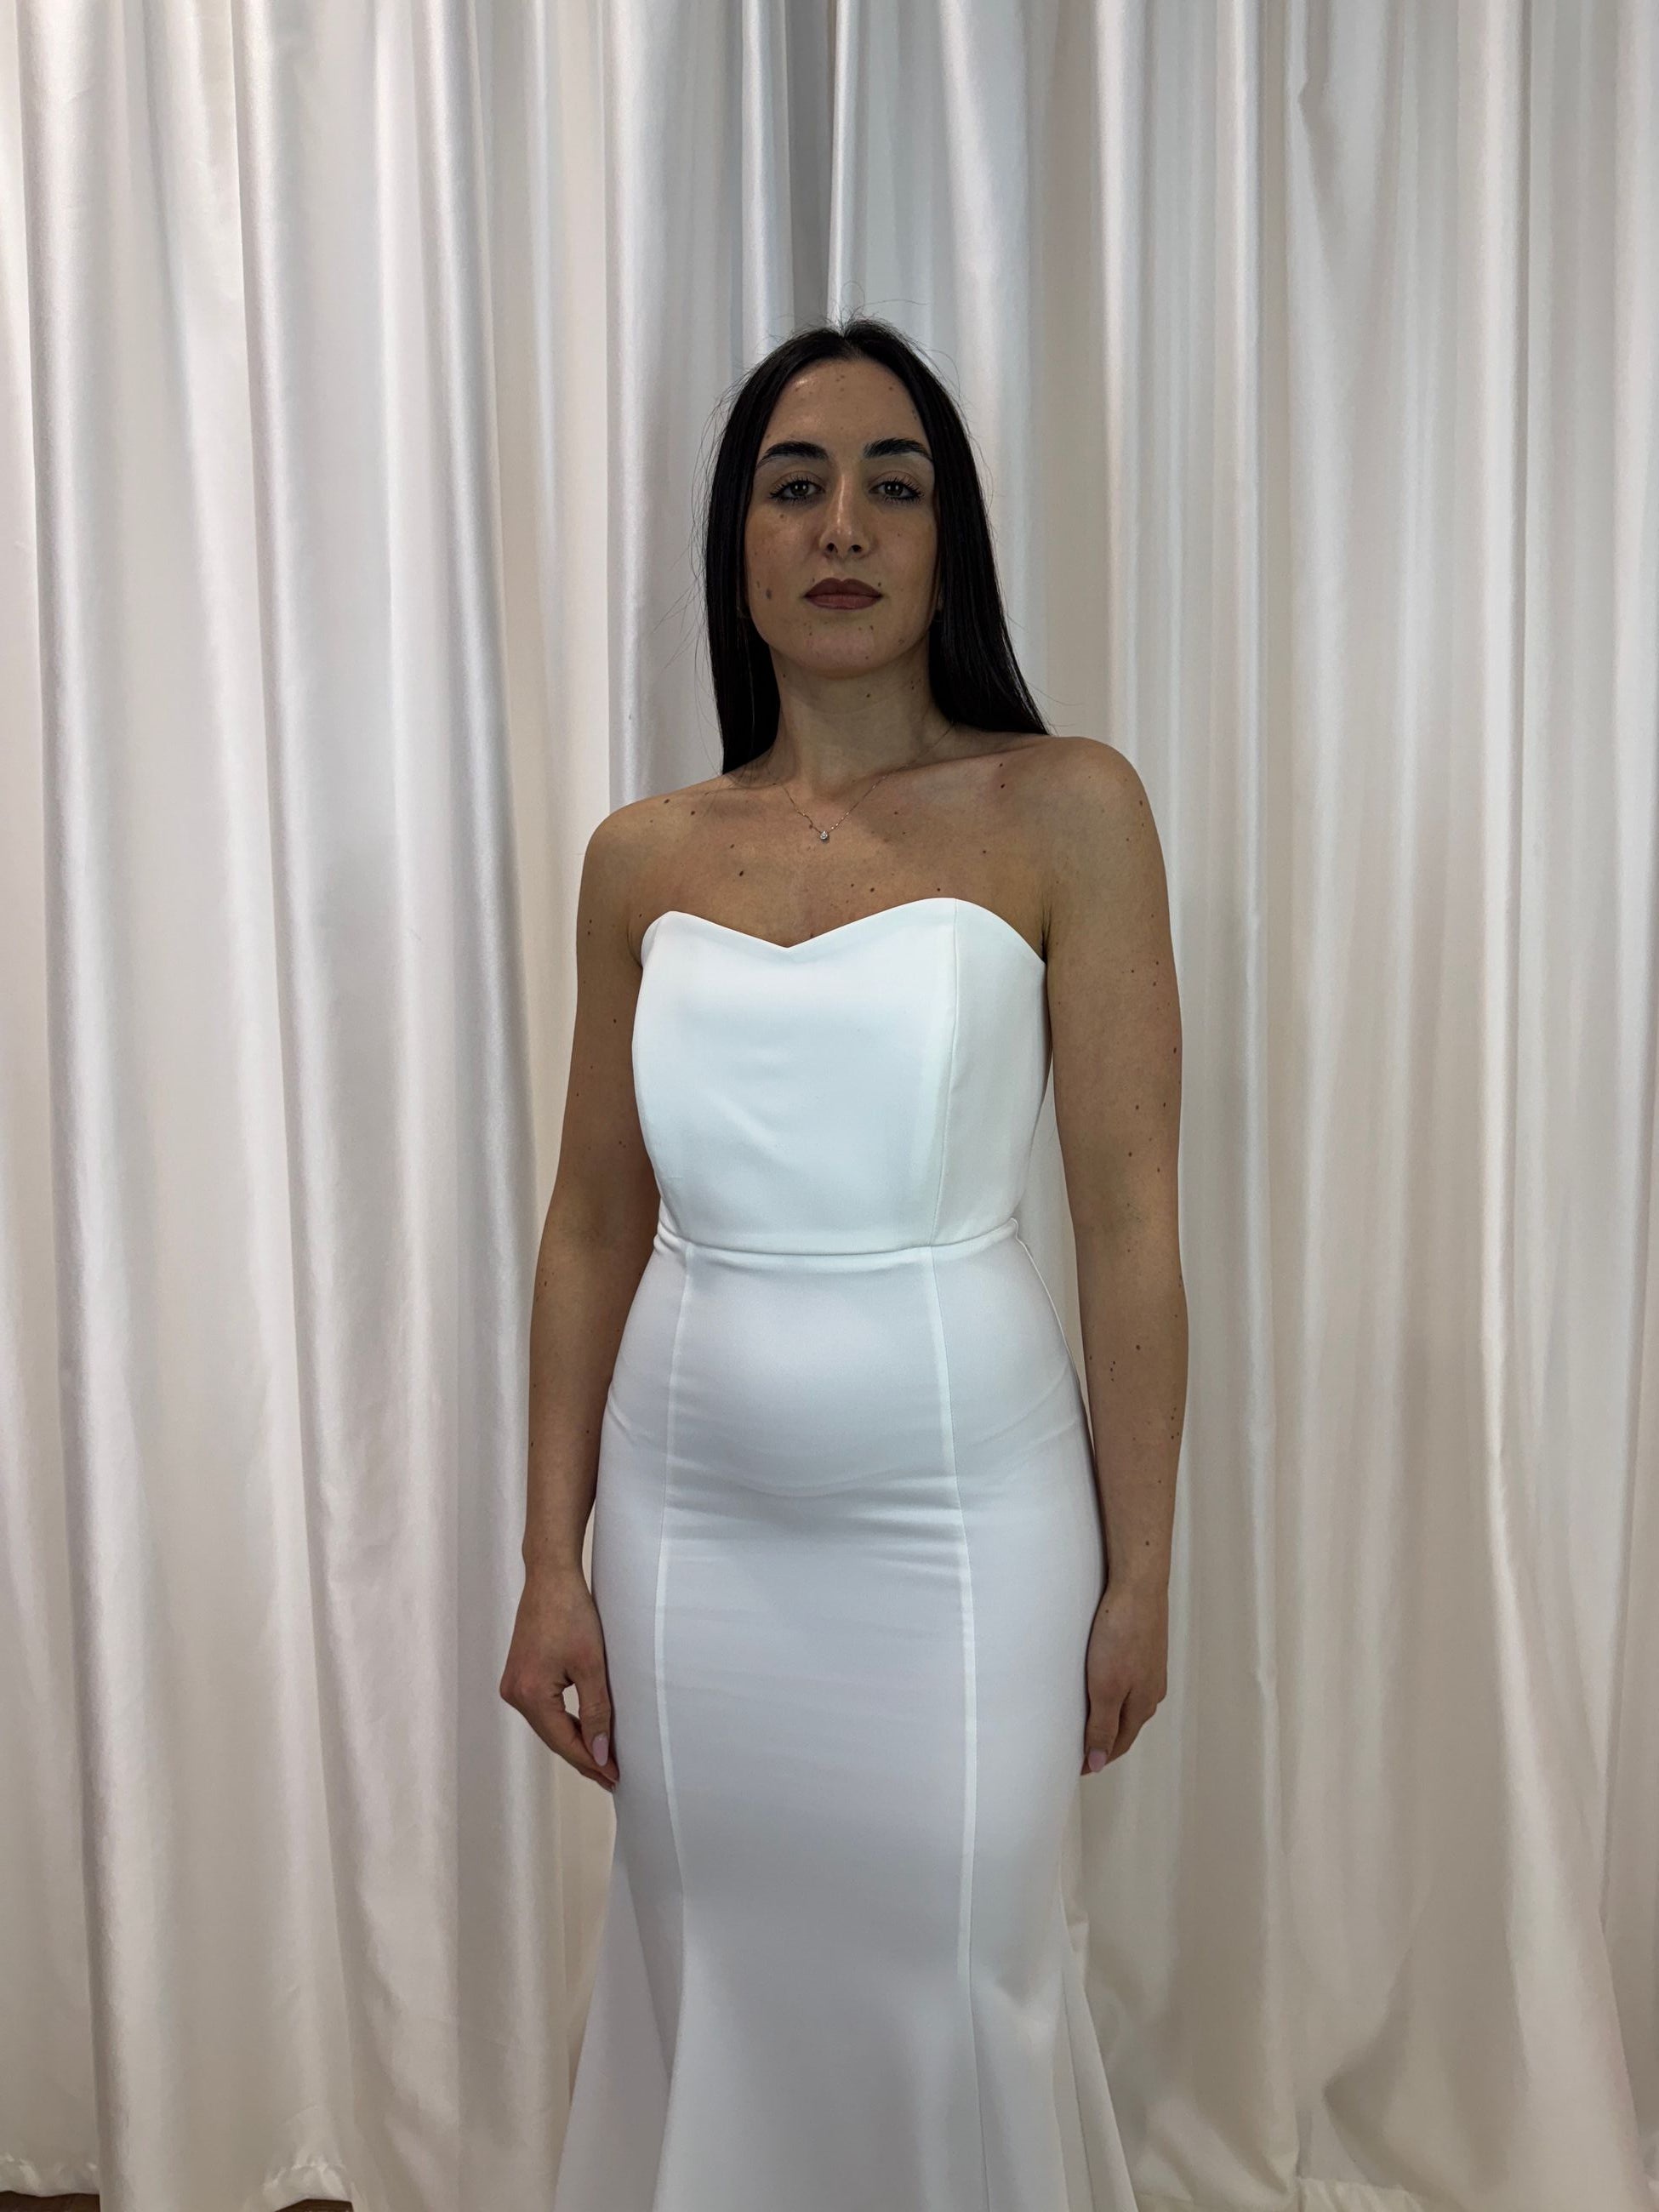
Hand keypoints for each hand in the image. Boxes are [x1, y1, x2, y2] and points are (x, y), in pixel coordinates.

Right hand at [500, 1565, 617, 1792]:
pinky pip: (544, 1709)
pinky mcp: (520, 1674)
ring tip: (603, 1757)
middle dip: (583, 1755)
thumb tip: (599, 1754)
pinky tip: (585, 1729)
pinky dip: (565, 1721)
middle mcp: (514, 1694)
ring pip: (548, 1725)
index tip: (615, 1777)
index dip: (591, 1762)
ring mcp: (514, 1684)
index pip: (564, 1741)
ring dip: (575, 1739)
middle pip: (553, 1737)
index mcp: (529, 1694)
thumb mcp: (591, 1666)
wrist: (551, 1577)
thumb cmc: (572, 1613)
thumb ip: (596, 1712)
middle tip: (613, 1775)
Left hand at [1080, 1575, 1167, 1774]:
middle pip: (1125, 1726)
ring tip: (1085, 1721)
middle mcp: (1151, 1690)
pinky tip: (1100, 1684)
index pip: (1118, 1744)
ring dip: (1108, 1716)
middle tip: (1077, 1749)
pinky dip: (1112, 1692)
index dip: (1097, 1757)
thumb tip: (1099, 1762)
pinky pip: (1127, 1680)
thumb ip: (1102, 1725)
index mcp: (1143, 1705)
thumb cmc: (1121, 1634)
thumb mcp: (1106, 1687)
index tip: (1075, 1766)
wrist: (1138, 1586)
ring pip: (1127, 1703)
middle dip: (1104, 1741)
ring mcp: (1150, 1668)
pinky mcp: (1143, 1648)